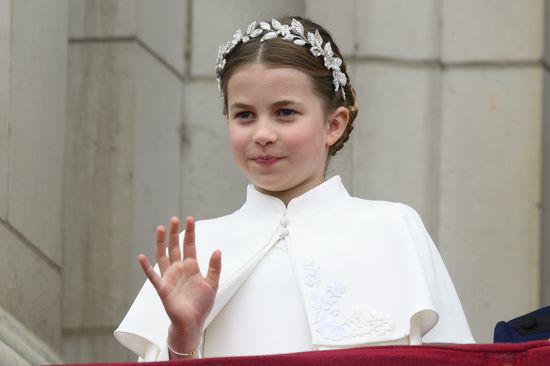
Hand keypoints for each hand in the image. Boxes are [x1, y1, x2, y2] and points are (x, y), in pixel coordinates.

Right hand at [138, 216, 221, 357]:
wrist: (192, 323)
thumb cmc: (201, 304)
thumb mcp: (212, 284)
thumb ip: (214, 267)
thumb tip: (217, 250)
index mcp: (191, 267)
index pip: (189, 246)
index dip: (190, 233)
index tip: (190, 219)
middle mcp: (178, 269)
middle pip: (175, 247)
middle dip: (175, 233)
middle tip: (174, 219)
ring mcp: (169, 277)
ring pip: (162, 256)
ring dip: (161, 242)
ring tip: (160, 228)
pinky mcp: (162, 288)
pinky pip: (152, 276)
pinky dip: (146, 267)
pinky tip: (141, 256)